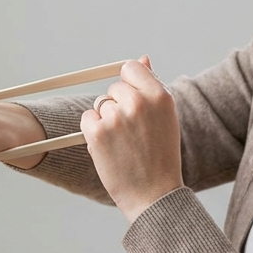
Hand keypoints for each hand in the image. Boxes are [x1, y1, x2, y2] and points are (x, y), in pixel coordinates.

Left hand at [81, 56, 183, 222]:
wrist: (154, 194)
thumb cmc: (160, 157)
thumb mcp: (165, 118)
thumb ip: (151, 87)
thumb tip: (142, 58)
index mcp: (160, 96)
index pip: (131, 68)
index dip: (128, 84)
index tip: (132, 102)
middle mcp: (138, 102)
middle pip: (113, 88)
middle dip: (117, 106)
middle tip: (132, 133)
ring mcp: (117, 116)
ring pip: (100, 105)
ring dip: (106, 121)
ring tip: (123, 144)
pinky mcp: (97, 132)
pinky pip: (87, 119)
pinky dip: (93, 132)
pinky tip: (110, 149)